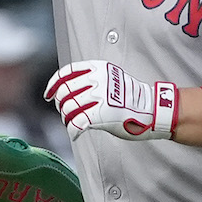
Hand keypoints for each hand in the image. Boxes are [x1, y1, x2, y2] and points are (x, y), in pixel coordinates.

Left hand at [44, 60, 176, 141]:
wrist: (153, 109)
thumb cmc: (132, 98)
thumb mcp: (111, 78)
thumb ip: (91, 80)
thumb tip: (67, 90)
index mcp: (98, 68)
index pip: (65, 73)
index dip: (53, 84)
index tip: (48, 94)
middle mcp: (97, 80)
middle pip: (64, 92)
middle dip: (60, 104)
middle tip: (66, 112)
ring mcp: (99, 96)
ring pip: (68, 108)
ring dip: (67, 119)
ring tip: (73, 123)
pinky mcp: (102, 114)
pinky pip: (77, 123)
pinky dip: (72, 130)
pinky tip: (75, 134)